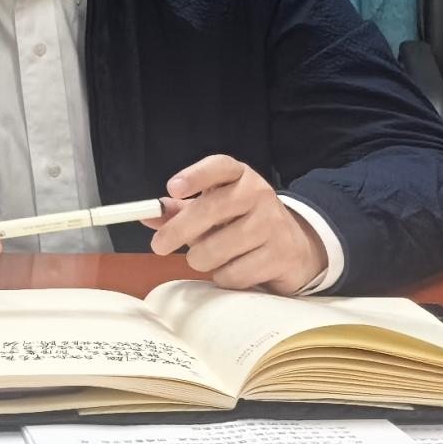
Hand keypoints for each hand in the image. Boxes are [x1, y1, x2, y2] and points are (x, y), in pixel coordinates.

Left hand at [144, 154, 326, 294]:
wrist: (294, 245)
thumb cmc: (242, 222)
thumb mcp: (214, 209)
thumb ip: (180, 211)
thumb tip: (148, 216)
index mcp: (240, 176)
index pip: (219, 166)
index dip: (196, 176)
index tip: (173, 189)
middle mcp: (259, 194)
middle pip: (210, 209)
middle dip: (177, 231)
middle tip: (159, 246)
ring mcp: (272, 224)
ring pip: (216, 249)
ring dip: (201, 259)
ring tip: (207, 257)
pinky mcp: (280, 255)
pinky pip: (234, 273)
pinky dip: (224, 277)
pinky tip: (232, 269)